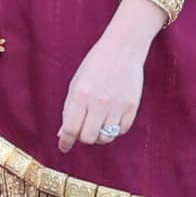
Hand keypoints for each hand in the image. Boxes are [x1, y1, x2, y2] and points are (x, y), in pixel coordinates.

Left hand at [57, 19, 151, 150]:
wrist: (123, 48)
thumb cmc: (95, 64)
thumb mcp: (76, 83)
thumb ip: (69, 109)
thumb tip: (63, 134)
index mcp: (81, 95)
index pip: (71, 128)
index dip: (66, 141)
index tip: (64, 147)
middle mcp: (99, 102)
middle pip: (88, 137)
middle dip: (83, 137)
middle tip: (83, 129)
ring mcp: (117, 105)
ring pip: (106, 137)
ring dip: (99, 135)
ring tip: (97, 123)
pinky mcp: (132, 106)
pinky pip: (121, 130)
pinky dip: (114, 130)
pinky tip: (111, 119)